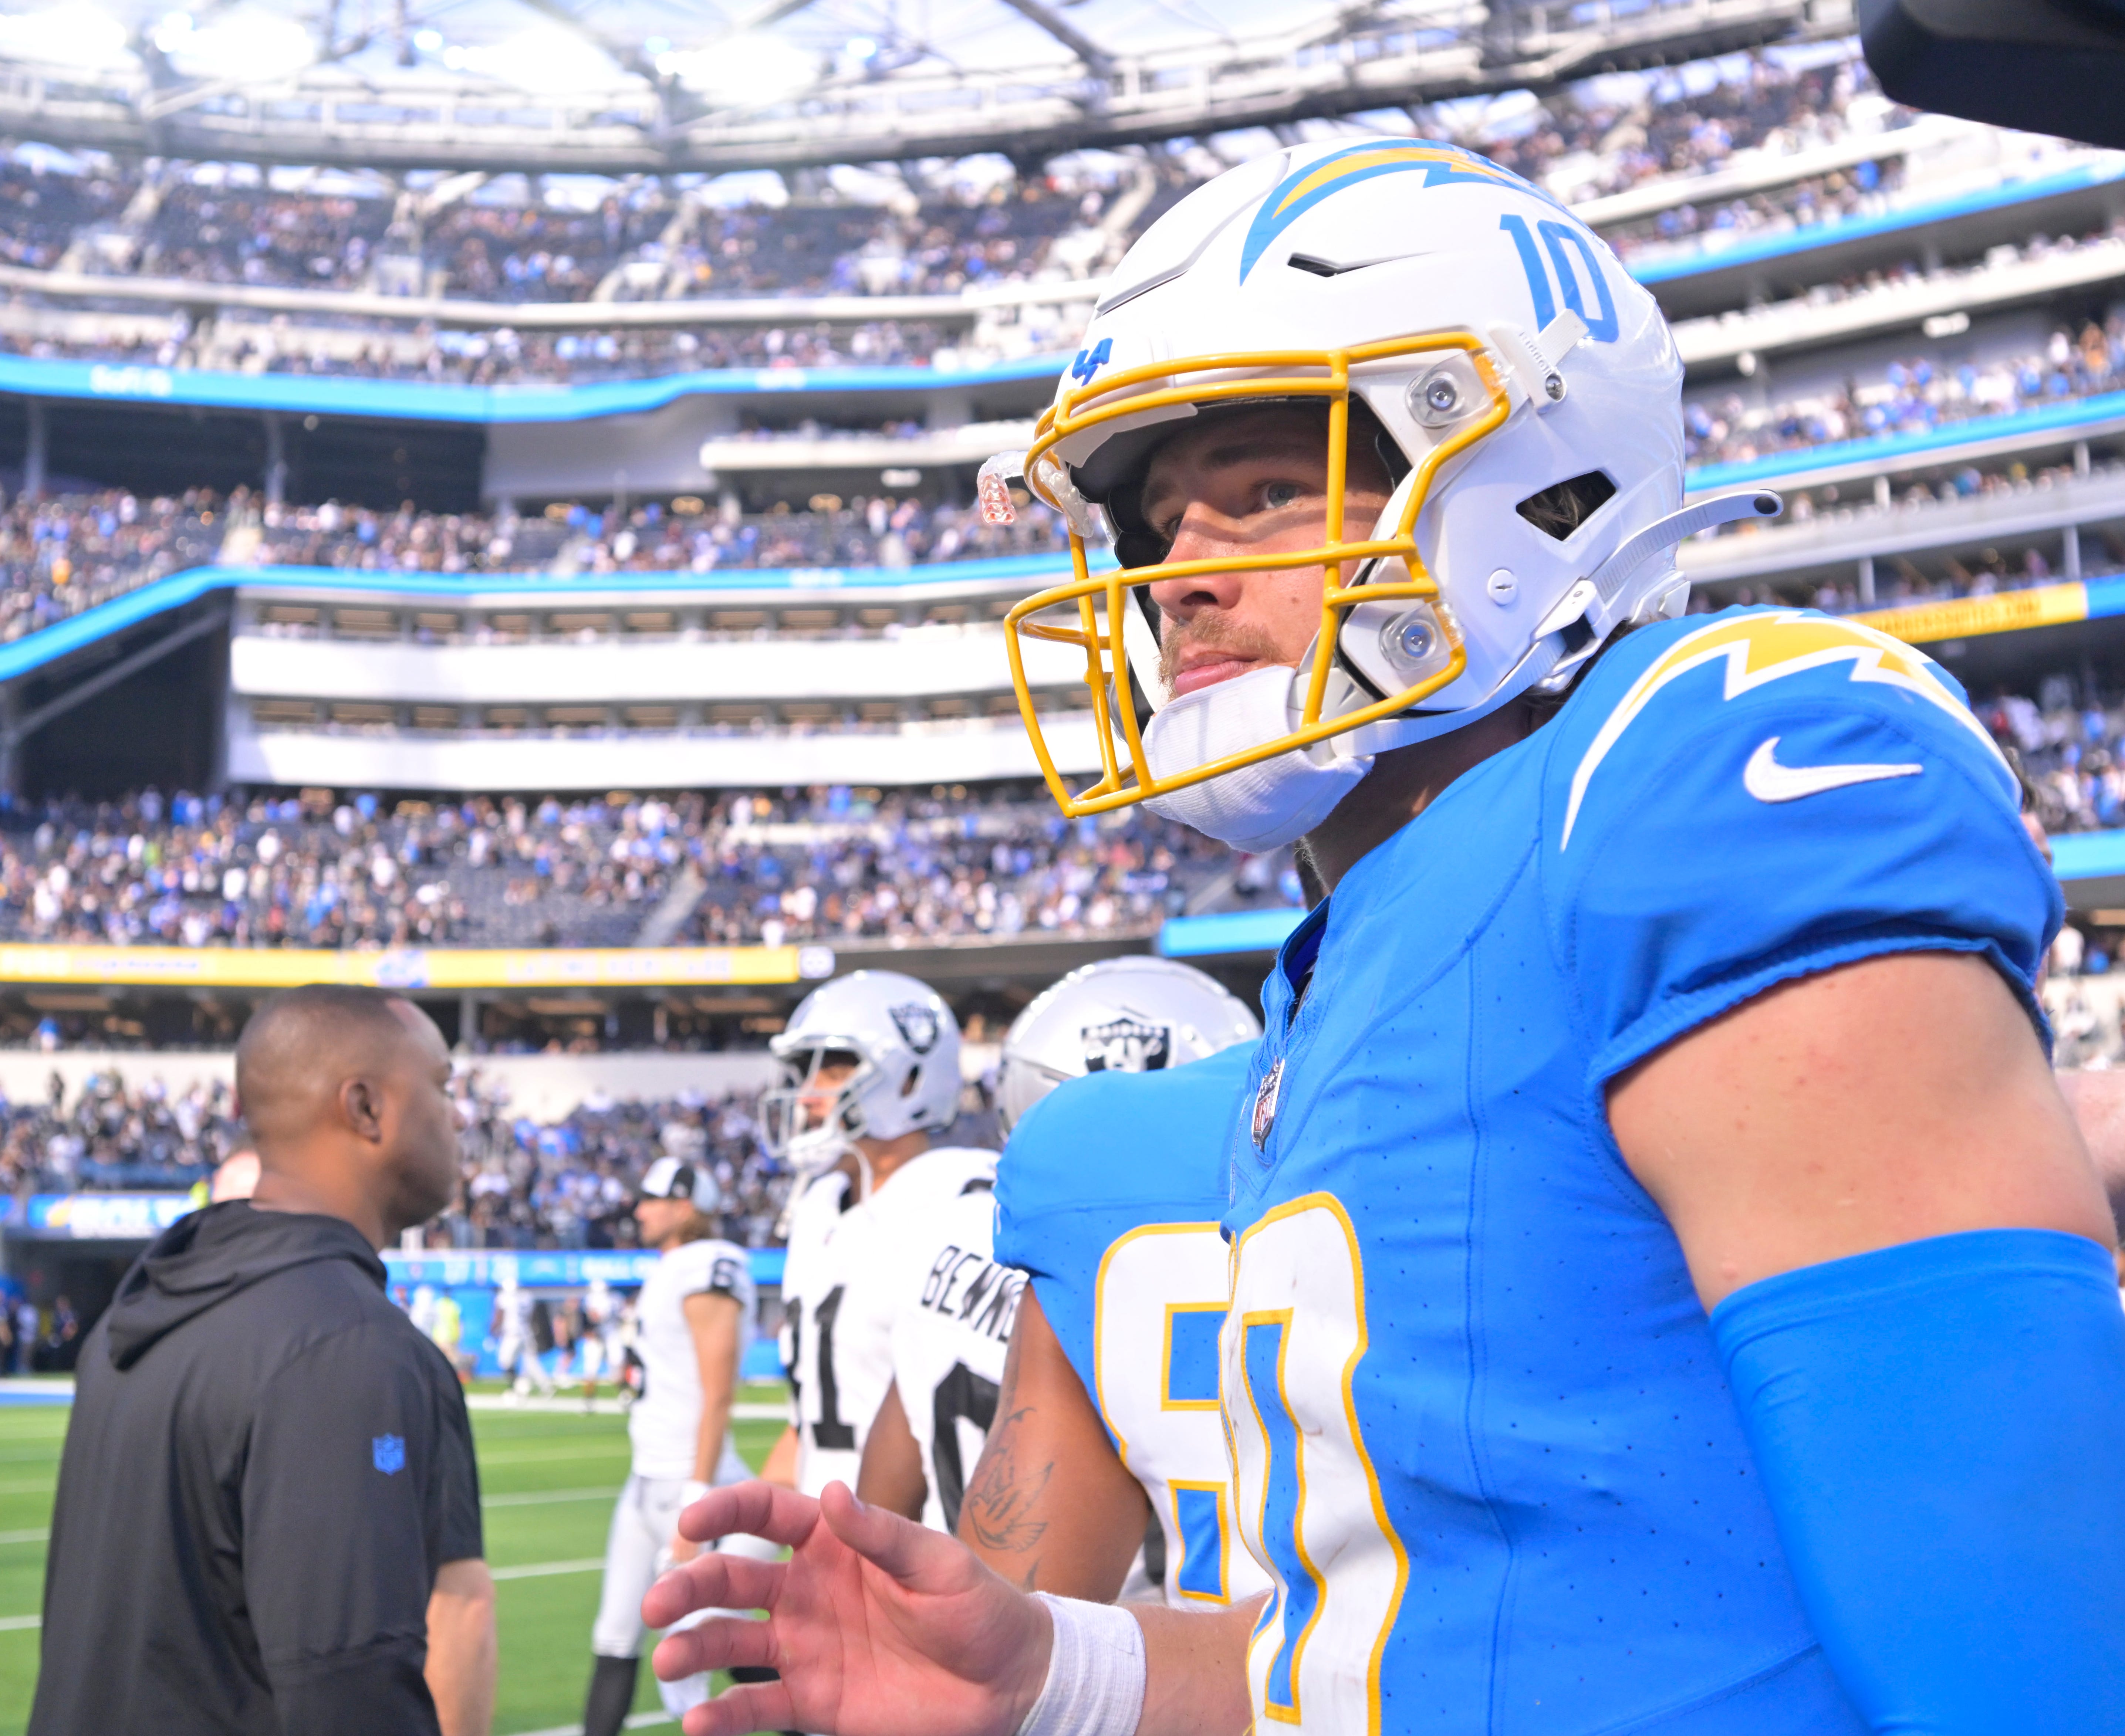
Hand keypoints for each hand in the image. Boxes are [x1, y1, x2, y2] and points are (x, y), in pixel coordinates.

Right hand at [647, 1479, 1051, 1735]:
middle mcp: (805, 1590)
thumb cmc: (978, 1607)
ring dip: (692, 1647)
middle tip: (657, 1602)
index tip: (690, 1520)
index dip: (724, 1510)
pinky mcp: (812, 1700)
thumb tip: (833, 1491)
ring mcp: (804, 1646)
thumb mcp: (938, 1563)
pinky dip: (723, 1714)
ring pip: (730, 1641)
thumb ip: (882, 1532)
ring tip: (666, 1659)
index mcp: (833, 1540)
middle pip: (731, 1579)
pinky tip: (700, 1721)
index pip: (765, 1513)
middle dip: (688, 1585)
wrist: (1006, 1682)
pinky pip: (756, 1705)